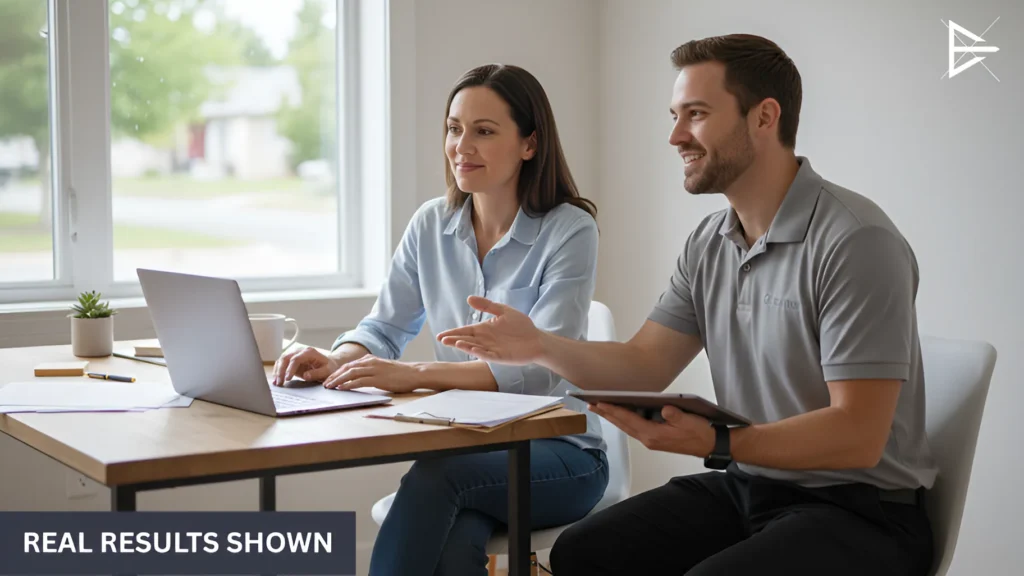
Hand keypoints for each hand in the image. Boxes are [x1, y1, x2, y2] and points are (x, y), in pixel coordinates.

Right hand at [273, 347, 339, 385]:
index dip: (290, 369)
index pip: (295, 359)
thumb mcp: (327, 371)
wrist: (329, 364)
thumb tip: (305, 375)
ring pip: (281, 360)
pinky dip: (277, 371)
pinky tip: (276, 380)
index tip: (288, 379)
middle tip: (279, 382)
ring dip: (277, 371)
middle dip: (280, 370)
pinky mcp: (291, 361)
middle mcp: (300, 351)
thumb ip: (317, 373)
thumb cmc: (329, 368)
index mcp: (309, 352)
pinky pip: (282, 364)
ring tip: (276, 383)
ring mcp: (295, 355)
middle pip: (285, 358)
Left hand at [323, 356, 423, 392]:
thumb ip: (372, 370)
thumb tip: (360, 378)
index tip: (329, 379)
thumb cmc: (401, 374)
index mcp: (371, 359)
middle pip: (347, 368)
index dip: (337, 372)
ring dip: (338, 380)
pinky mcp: (378, 379)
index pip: (349, 365)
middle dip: (334, 376)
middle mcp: (370, 362)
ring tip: (329, 386)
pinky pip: (359, 381)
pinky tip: (342, 388)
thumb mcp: (383, 368)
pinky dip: (348, 385)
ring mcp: (374, 370)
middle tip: (325, 383)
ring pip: (350, 373)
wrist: (414, 373)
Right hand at [436, 296, 543, 364]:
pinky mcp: (500, 357)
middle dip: (454, 340)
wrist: (537, 339)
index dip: (453, 332)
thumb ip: (487, 306)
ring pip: (474, 348)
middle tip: (442, 339)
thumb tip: (469, 298)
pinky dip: (480, 353)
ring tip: (454, 342)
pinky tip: (473, 349)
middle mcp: (485, 340)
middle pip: (466, 340)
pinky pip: (488, 355)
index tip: (440, 335)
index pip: (465, 331)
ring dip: (465, 346)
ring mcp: (492, 349)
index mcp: (484, 329)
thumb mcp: (503, 311)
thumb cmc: (521, 325)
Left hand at [589, 403, 715, 457]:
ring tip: (599, 408)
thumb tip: (665, 409)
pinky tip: (618, 415)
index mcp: (654, 434)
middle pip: (623, 424)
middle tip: (590, 404)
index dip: (613, 410)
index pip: (629, 420)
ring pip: (626, 427)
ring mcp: (650, 440)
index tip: (599, 402)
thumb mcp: (690, 421)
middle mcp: (649, 439)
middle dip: (606, 414)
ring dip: (612, 417)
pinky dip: (623, 420)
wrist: (709, 445)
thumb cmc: (700, 432)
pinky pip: (633, 428)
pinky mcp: (654, 439)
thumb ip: (676, 416)